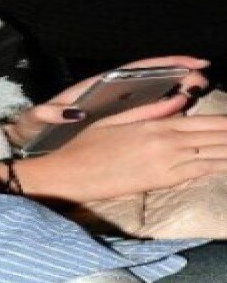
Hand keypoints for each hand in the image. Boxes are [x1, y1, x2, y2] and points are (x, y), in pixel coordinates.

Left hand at [3, 56, 209, 147]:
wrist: (29, 137)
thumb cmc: (35, 124)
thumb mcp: (38, 118)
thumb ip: (50, 114)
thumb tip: (68, 113)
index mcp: (95, 87)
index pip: (135, 70)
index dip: (164, 63)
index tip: (192, 62)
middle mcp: (109, 94)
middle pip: (151, 79)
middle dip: (179, 76)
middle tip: (203, 81)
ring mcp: (115, 108)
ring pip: (152, 96)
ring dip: (177, 92)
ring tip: (200, 93)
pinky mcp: (115, 123)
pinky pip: (145, 116)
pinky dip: (166, 113)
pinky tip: (184, 115)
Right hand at [15, 112, 226, 202]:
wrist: (71, 174)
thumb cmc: (86, 145)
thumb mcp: (115, 120)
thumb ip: (151, 110)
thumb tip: (180, 100)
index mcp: (155, 125)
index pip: (205, 122)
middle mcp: (167, 143)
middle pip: (215, 138)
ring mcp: (168, 164)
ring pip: (214, 156)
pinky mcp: (164, 182)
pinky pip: (200, 172)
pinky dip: (219, 166)